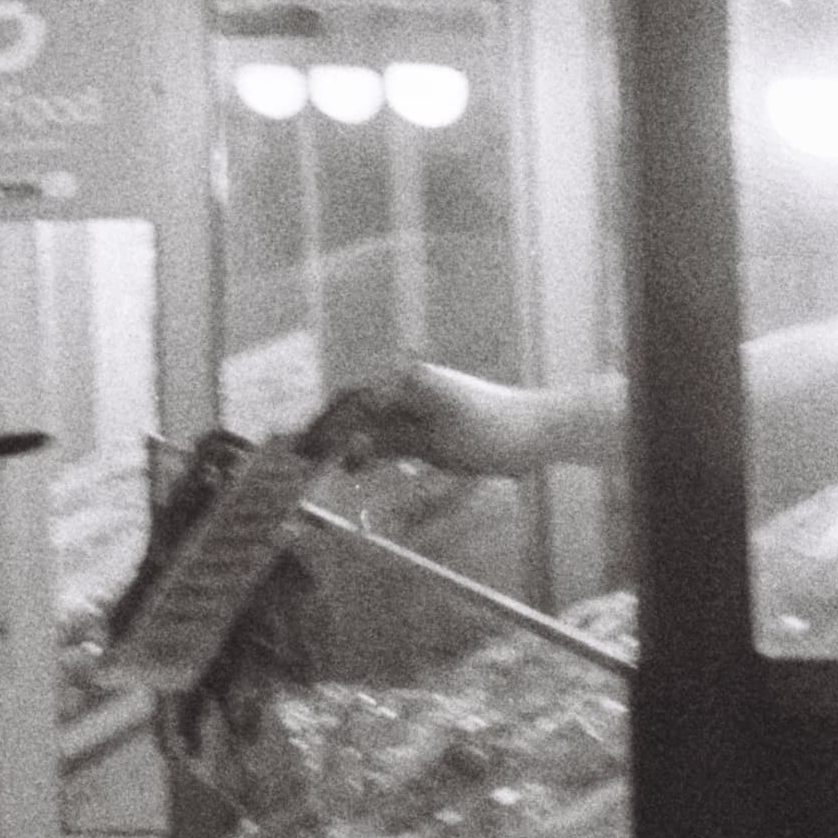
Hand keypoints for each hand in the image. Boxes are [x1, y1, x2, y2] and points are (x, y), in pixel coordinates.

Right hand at [313, 363, 552, 481]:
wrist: (538, 428)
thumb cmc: (488, 434)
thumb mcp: (436, 444)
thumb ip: (391, 442)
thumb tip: (351, 447)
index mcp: (405, 382)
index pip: (351, 405)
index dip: (322, 428)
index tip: (299, 451)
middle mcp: (408, 379)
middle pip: (356, 402)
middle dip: (328, 427)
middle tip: (301, 454)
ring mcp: (422, 390)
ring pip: (372, 411)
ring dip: (348, 433)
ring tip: (325, 458)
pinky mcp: (434, 406)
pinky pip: (392, 418)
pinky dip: (373, 436)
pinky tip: (366, 457)